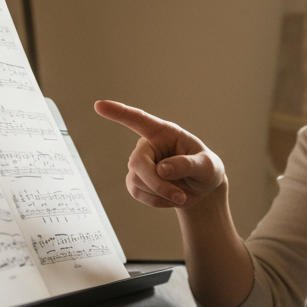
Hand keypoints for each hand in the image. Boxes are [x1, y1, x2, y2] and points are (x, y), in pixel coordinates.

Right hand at [94, 100, 224, 209]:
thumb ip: (188, 165)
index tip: (99, 105)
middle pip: (138, 162)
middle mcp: (148, 146)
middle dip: (157, 183)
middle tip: (181, 197)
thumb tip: (162, 169)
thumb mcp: (207, 165)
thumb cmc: (206, 169)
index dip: (119, 112)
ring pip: (138, 180)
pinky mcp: (135, 181)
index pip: (139, 120)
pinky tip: (170, 199)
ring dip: (162, 193)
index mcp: (165, 132)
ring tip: (181, 196)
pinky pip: (137, 193)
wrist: (202, 189)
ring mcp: (140, 164)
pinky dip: (157, 201)